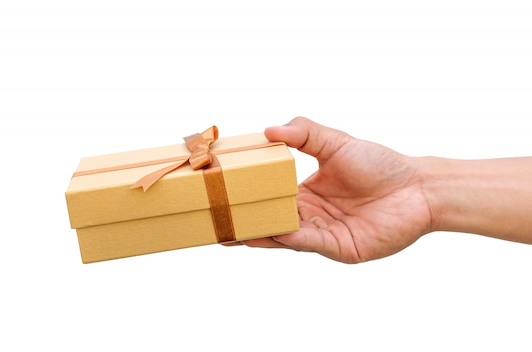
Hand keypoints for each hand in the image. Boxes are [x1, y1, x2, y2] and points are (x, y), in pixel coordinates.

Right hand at [242, 117, 431, 262]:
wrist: (417, 187)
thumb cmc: (380, 164)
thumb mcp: (335, 142)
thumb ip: (303, 133)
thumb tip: (269, 129)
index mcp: (305, 193)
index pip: (269, 197)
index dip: (248, 196)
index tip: (224, 192)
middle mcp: (310, 215)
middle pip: (271, 220)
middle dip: (245, 221)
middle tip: (216, 220)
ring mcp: (323, 233)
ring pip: (284, 235)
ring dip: (260, 234)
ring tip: (232, 232)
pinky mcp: (338, 248)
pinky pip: (308, 242)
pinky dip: (290, 237)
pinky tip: (272, 231)